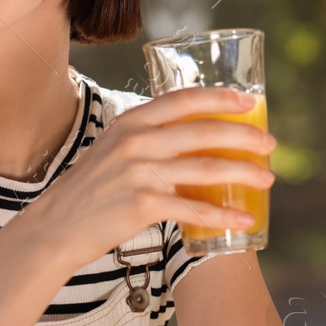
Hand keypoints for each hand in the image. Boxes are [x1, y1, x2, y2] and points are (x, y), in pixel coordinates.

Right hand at [14, 86, 276, 270]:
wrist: (55, 228)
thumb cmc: (89, 192)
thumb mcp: (112, 150)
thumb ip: (146, 140)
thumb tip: (191, 141)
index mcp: (130, 122)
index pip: (183, 99)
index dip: (220, 97)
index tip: (248, 102)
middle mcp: (136, 142)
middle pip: (205, 132)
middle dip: (245, 136)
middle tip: (270, 144)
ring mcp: (139, 173)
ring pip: (207, 168)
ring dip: (245, 174)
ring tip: (268, 180)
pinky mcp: (142, 206)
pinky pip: (194, 209)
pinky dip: (224, 216)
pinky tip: (244, 220)